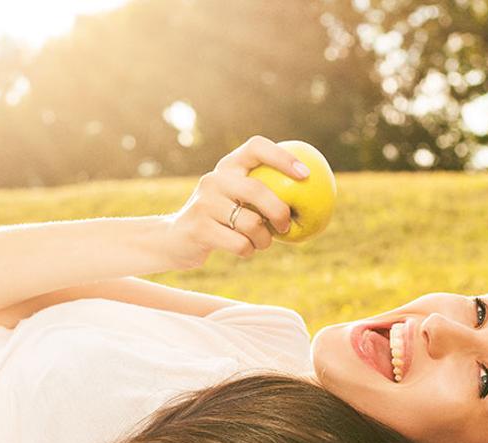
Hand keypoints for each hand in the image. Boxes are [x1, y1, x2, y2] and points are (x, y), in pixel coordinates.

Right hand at [164, 135, 307, 268]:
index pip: (256, 146)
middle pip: (256, 190)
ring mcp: (204, 202)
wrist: (175, 239)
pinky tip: (245, 249)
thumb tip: (311, 199)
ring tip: (261, 242)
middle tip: (287, 226)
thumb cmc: (220, 220)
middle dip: (279, 211)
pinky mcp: (199, 227)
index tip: (305, 175)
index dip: (282, 157)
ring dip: (264, 239)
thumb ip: (263, 195)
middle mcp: (214, 178)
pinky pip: (240, 243)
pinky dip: (249, 251)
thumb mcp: (237, 200)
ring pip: (251, 223)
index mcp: (228, 166)